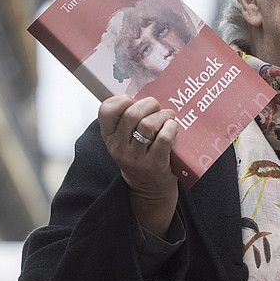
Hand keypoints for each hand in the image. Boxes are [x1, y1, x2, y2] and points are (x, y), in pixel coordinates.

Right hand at [97, 94, 180, 236]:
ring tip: (169, 117)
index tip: (133, 100)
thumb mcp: (125, 139)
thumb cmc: (140, 155)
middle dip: (149, 104)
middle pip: (131, 114)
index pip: (105, 111)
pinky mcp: (154, 164)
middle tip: (157, 107)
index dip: (121, 100)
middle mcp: (119, 147)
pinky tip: (173, 127)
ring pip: (147, 125)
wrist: (149, 189)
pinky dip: (171, 128)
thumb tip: (144, 91)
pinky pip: (163, 139)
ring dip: (163, 115)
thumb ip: (128, 119)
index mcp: (109, 137)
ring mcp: (136, 158)